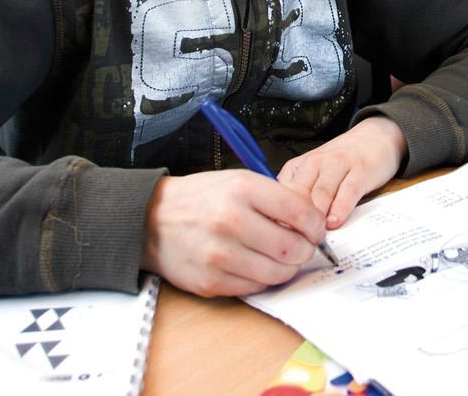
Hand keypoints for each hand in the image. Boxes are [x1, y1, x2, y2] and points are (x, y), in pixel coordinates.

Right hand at [140, 170, 325, 296]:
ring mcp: (219, 255)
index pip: (300, 213)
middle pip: (293, 248)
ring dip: (287, 268)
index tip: (315, 229)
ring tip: (280, 257)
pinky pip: (255, 287)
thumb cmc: (200, 199)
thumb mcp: (238, 181)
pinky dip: (263, 279)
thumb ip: (277, 197)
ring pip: (277, 273)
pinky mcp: (210, 281)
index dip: (316, 225)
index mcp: (242, 190)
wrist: (151, 220)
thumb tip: (313, 219)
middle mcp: (230, 221)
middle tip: (302, 246)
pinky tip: (256, 265)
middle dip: (305, 250)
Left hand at [279, 117, 406, 229]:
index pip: (280, 194)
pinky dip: (340, 208)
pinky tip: (335, 222)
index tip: (278, 239)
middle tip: (295, 246)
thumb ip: (299, 197)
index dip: (279, 218)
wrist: (374, 138)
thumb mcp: (312, 175)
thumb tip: (284, 229)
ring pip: (321, 194)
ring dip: (316, 218)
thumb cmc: (340, 163)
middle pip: (299, 196)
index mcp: (297, 166)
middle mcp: (315, 163)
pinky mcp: (360, 171)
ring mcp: (338, 165)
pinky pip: (347, 191)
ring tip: (314, 239)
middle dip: (296, 222)